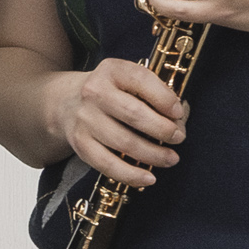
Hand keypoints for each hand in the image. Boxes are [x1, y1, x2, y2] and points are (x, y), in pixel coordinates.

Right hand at [53, 57, 188, 187]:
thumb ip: (155, 92)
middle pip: (133, 114)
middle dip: (163, 129)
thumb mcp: (129, 80)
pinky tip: (148, 178)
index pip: (141, 80)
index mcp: (112, 70)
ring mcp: (85, 119)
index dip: (164, 98)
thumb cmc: (112, 92)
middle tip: (179, 137)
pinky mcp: (80, 144)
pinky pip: (107, 164)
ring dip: (153, 154)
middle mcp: (94, 92)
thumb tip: (180, 117)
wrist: (68, 102)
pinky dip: (131, 174)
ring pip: (124, 142)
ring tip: (171, 158)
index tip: (179, 113)